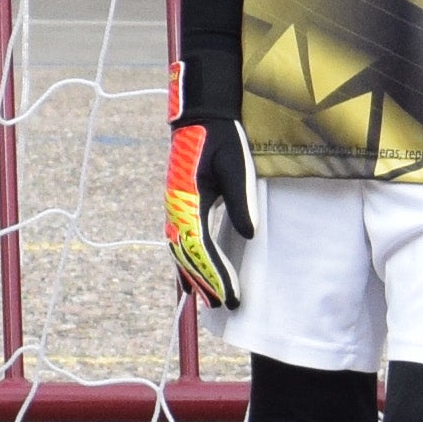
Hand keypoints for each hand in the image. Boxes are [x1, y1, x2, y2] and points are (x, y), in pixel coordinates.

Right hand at [168, 121, 255, 310]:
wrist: (199, 115)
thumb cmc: (221, 139)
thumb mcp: (236, 166)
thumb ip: (240, 202)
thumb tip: (249, 235)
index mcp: (187, 199)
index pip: (200, 247)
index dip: (216, 275)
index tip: (232, 297)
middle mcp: (175, 207)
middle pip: (185, 254)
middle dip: (204, 282)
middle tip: (224, 306)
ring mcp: (174, 206)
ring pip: (179, 249)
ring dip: (193, 275)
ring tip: (210, 299)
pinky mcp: (179, 203)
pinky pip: (180, 239)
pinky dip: (187, 260)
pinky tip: (194, 274)